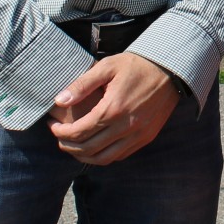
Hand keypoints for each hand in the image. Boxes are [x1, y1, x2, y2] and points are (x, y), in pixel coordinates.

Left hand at [46, 52, 180, 164]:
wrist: (170, 70)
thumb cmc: (136, 65)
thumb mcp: (107, 67)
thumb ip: (81, 84)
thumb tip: (59, 100)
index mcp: (113, 109)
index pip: (79, 132)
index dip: (61, 133)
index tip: (52, 127)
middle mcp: (126, 127)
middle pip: (88, 149)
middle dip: (68, 146)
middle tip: (59, 137)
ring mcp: (138, 135)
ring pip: (104, 158)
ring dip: (84, 156)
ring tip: (73, 146)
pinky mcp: (146, 138)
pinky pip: (120, 156)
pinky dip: (103, 156)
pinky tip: (95, 146)